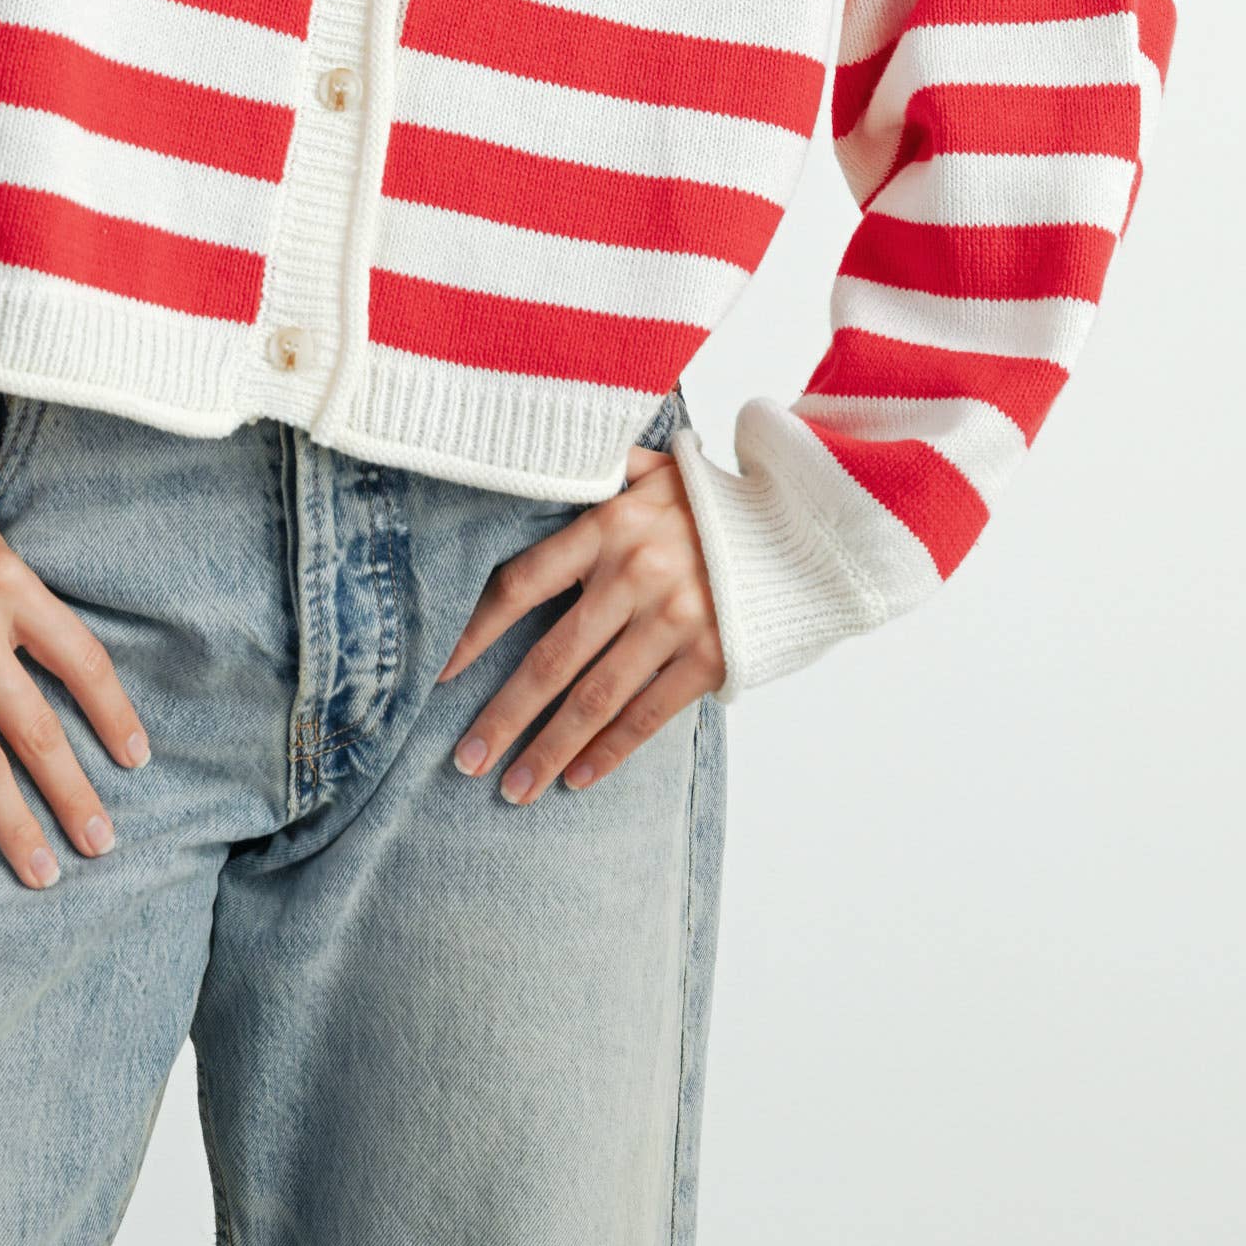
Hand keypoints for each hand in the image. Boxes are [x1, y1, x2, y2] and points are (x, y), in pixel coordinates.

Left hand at [436, 443, 724, 798]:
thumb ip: (598, 469)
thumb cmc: (716, 503)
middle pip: (550, 658)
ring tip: (512, 788)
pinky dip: (610, 752)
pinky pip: (648, 714)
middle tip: (464, 759)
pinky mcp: (710, 657)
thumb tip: (540, 457)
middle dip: (503, 716)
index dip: (476, 632)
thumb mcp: (655, 470)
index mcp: (608, 526)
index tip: (440, 672)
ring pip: (595, 698)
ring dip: (549, 749)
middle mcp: (635, 575)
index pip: (521, 584)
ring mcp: (674, 620)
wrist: (805, 528)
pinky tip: (577, 779)